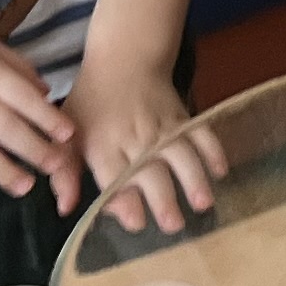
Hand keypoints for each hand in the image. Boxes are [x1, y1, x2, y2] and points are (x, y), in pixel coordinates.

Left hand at [64, 56, 203, 222]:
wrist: (123, 61)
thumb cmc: (91, 103)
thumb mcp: (68, 136)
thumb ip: (65, 175)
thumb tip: (65, 208)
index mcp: (102, 145)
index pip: (113, 176)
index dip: (124, 200)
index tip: (135, 221)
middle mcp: (133, 138)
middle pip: (150, 170)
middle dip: (163, 198)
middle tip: (173, 224)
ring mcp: (161, 126)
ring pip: (180, 153)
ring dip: (193, 178)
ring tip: (202, 203)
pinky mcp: (182, 117)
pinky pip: (201, 133)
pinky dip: (213, 150)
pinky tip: (220, 171)